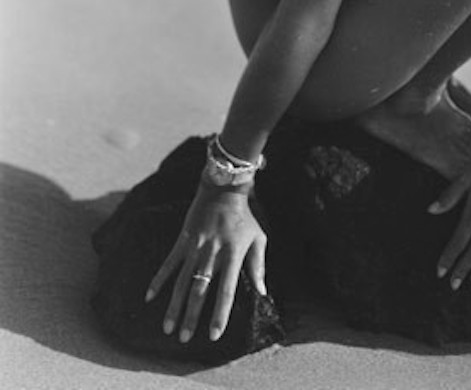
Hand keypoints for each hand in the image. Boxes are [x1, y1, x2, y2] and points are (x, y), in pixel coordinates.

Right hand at [145, 181, 267, 342]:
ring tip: (168, 328)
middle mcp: (213, 254)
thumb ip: (258, 265)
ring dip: (173, 306)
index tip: (214, 334)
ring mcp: (196, 247)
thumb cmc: (244, 219)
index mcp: (233, 255)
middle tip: (184, 338)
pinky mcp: (183, 240)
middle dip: (191, 316)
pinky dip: (158, 280)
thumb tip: (263, 292)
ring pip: (182, 282)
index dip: (220, 314)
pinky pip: (168, 263)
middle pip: (200, 291)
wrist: (223, 191)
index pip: (226, 291)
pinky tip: (149, 297)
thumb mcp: (258, 238)